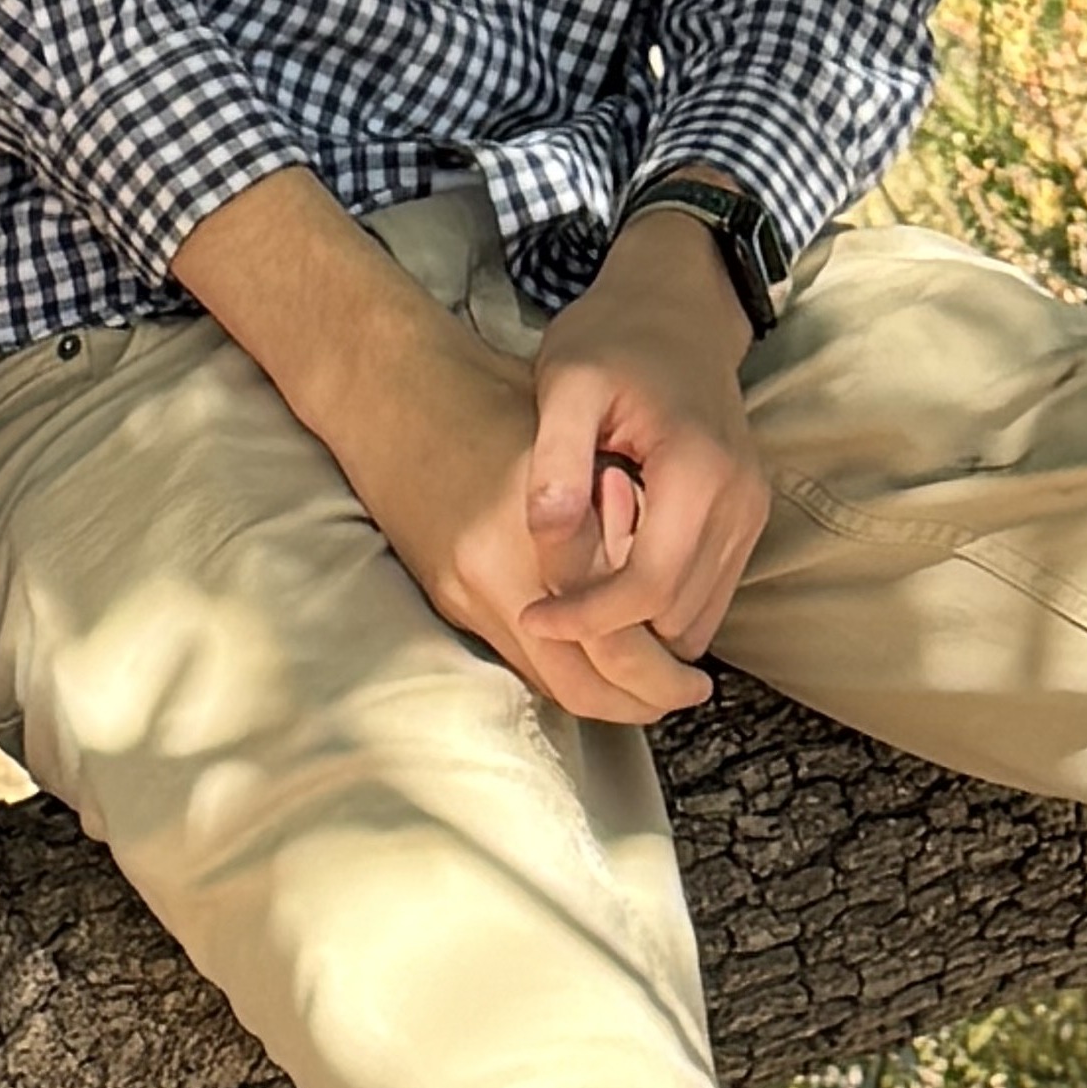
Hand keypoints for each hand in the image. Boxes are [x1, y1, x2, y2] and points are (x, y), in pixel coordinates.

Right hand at [171, 172, 739, 728]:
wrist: (390, 391)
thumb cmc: (490, 395)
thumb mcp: (573, 439)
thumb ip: (617, 515)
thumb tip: (675, 584)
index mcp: (541, 525)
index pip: (615, 627)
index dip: (662, 662)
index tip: (697, 672)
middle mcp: (498, 570)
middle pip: (583, 677)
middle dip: (640, 696)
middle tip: (685, 692)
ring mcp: (465, 590)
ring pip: (549, 681)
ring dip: (603, 696)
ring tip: (651, 691)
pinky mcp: (445, 597)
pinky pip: (517, 659)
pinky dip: (563, 671)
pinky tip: (598, 664)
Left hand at [515, 202, 770, 714]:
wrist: (676, 308)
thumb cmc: (613, 339)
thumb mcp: (567, 381)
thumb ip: (557, 456)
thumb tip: (547, 532)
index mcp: (699, 471)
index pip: (649, 587)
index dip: (587, 619)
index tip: (533, 619)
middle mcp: (740, 502)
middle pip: (678, 618)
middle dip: (613, 632)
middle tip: (549, 607)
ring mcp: (750, 513)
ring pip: (697, 619)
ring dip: (638, 626)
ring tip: (574, 592)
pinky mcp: (746, 519)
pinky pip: (707, 594)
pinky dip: (660, 605)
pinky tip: (611, 574)